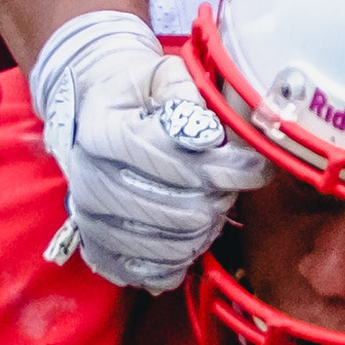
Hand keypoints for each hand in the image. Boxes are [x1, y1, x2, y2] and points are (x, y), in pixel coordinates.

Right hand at [32, 9, 268, 291]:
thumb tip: (208, 133)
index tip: (255, 165)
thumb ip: (185, 94)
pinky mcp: (98, 249)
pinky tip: (193, 235)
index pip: (173, 161)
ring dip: (207, 228)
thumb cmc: (133, 92)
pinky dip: (182, 259)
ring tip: (214, 203)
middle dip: (220, 197)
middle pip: (179, 209)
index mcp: (101, 133)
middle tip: (231, 182)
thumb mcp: (158, 72)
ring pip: (173, 245)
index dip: (225, 166)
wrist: (90, 111)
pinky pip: (152, 272)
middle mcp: (89, 180)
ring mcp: (91, 220)